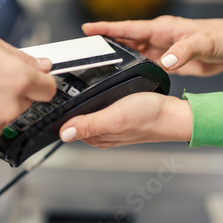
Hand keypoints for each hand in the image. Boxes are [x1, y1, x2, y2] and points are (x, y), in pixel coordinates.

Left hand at [59, 93, 191, 148]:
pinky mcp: (119, 113)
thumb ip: (89, 124)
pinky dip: (95, 98)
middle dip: (65, 105)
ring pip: (87, 111)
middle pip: (74, 118)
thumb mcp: (115, 117)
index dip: (56, 112)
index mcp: (96, 136)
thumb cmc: (150, 117)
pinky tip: (98, 89)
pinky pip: (100, 106)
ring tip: (71, 86)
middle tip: (56, 86)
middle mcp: (101, 131)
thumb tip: (63, 133)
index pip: (66, 126)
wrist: (174, 113)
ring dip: (79, 101)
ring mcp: (110, 122)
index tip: (48, 97)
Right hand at [83, 16, 222, 75]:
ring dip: (117, 55)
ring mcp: (162, 49)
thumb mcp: (204, 44)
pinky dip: (132, 67)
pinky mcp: (168, 60)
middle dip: (105, 42)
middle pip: (125, 39)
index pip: (129, 28)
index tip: (87, 29)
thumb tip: (166, 61)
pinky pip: (145, 63)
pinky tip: (124, 74)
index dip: (108, 28)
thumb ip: (184, 52)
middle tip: (84, 49)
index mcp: (163, 29)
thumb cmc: (222, 37)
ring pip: (133, 51)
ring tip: (97, 63)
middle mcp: (159, 37)